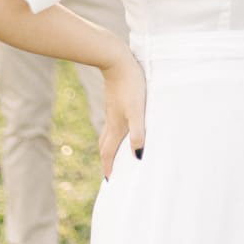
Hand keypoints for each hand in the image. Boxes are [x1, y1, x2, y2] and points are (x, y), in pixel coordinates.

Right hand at [99, 48, 146, 179]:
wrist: (116, 61)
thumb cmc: (129, 86)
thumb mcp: (137, 111)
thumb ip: (138, 132)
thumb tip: (138, 156)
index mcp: (116, 127)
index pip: (108, 153)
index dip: (108, 168)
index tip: (109, 182)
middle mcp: (111, 121)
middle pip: (105, 145)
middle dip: (107, 159)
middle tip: (111, 170)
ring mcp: (112, 110)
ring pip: (108, 133)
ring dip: (110, 145)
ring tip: (116, 151)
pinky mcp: (115, 100)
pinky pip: (112, 121)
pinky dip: (115, 130)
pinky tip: (123, 124)